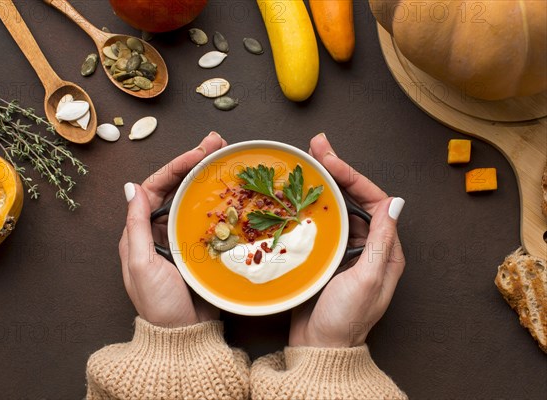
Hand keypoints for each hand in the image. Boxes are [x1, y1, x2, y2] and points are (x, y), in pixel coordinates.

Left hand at [119, 132, 225, 326]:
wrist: (183, 337)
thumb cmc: (157, 304)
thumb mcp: (139, 264)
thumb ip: (136, 225)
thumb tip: (132, 187)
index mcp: (141, 231)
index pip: (156, 187)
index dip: (175, 166)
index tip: (197, 153)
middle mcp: (161, 230)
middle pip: (177, 188)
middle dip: (195, 163)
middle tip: (216, 143)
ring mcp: (183, 239)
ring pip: (195, 200)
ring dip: (209, 178)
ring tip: (226, 157)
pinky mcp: (203, 250)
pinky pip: (211, 220)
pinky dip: (221, 203)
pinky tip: (234, 191)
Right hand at [289, 133, 405, 347]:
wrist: (319, 348)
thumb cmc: (346, 319)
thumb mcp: (367, 279)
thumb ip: (380, 240)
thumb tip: (395, 202)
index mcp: (385, 250)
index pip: (375, 201)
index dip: (354, 176)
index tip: (330, 160)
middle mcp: (367, 246)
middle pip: (353, 199)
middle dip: (336, 172)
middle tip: (315, 148)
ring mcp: (344, 252)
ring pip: (335, 209)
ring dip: (320, 186)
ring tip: (304, 164)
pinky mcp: (323, 258)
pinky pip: (318, 226)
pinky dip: (307, 208)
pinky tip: (294, 197)